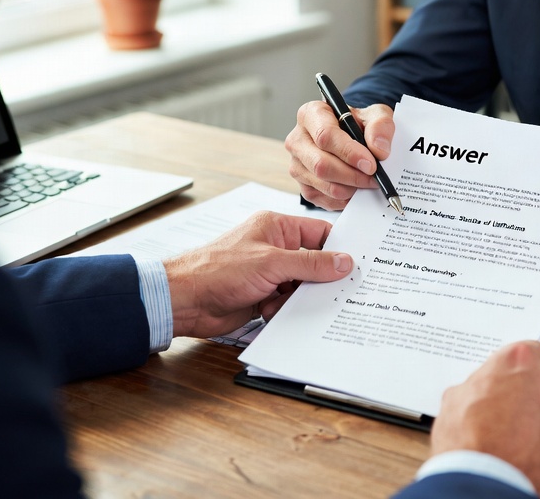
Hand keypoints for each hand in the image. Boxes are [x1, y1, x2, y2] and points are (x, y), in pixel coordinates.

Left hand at [164, 210, 352, 337]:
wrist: (185, 301)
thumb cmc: (218, 270)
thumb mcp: (272, 263)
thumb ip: (310, 263)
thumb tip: (343, 262)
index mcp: (276, 228)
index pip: (319, 232)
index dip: (337, 248)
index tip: (354, 264)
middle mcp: (274, 248)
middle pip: (313, 263)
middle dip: (318, 279)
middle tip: (332, 291)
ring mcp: (268, 273)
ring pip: (301, 286)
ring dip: (297, 298)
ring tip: (284, 301)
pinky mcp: (262, 295)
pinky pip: (287, 303)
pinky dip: (284, 309)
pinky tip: (269, 310)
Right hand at [285, 100, 395, 210]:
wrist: (352, 137)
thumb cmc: (359, 124)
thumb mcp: (375, 115)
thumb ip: (380, 126)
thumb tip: (379, 151)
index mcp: (311, 114)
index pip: (325, 136)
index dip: (349, 153)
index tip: (370, 164)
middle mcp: (298, 139)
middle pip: (321, 165)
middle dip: (352, 175)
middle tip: (374, 178)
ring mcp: (297, 165)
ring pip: (323, 184)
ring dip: (351, 188)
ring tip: (368, 182)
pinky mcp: (303, 186)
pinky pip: (324, 199)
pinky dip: (345, 199)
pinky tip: (356, 189)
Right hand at [430, 341, 539, 498]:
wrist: (483, 480)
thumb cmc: (467, 440)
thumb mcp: (454, 399)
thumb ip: (478, 385)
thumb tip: (480, 390)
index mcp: (517, 361)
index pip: (530, 349)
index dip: (519, 366)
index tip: (512, 377)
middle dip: (530, 391)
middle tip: (509, 410)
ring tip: (516, 437)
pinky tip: (527, 452)